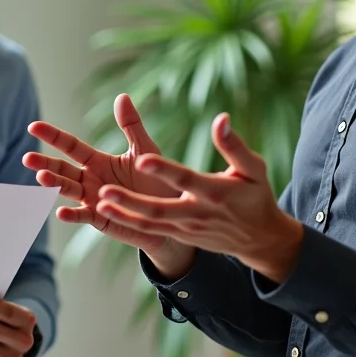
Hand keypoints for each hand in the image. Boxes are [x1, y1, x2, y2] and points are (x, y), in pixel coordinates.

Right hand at [24, 94, 186, 263]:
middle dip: (45, 164)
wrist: (172, 211)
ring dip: (55, 184)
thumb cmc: (156, 180)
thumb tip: (121, 96)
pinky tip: (61, 211)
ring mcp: (92, 200)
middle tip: (27, 158)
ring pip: (68, 190)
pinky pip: (84, 216)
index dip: (52, 136)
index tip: (33, 127)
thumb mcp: (144, 150)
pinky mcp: (101, 218)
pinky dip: (72, 214)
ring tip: (41, 177)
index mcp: (97, 160)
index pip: (70, 146)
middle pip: (62, 169)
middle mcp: (89, 179)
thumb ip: (131, 126)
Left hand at [94, 112, 304, 282]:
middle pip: (159, 210)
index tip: (142, 160)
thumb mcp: (254, 168)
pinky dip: (128, 223)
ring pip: (150, 224)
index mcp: (215, 192)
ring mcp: (187, 229)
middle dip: (131, 202)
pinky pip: (150, 231)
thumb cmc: (255, 195)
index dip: (164, 170)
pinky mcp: (180, 235)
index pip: (186, 180)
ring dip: (124, 214)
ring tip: (98, 203)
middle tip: (104, 191)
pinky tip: (105, 212)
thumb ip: (234, 145)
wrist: (258, 238)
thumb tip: (221, 118)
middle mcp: (197, 213)